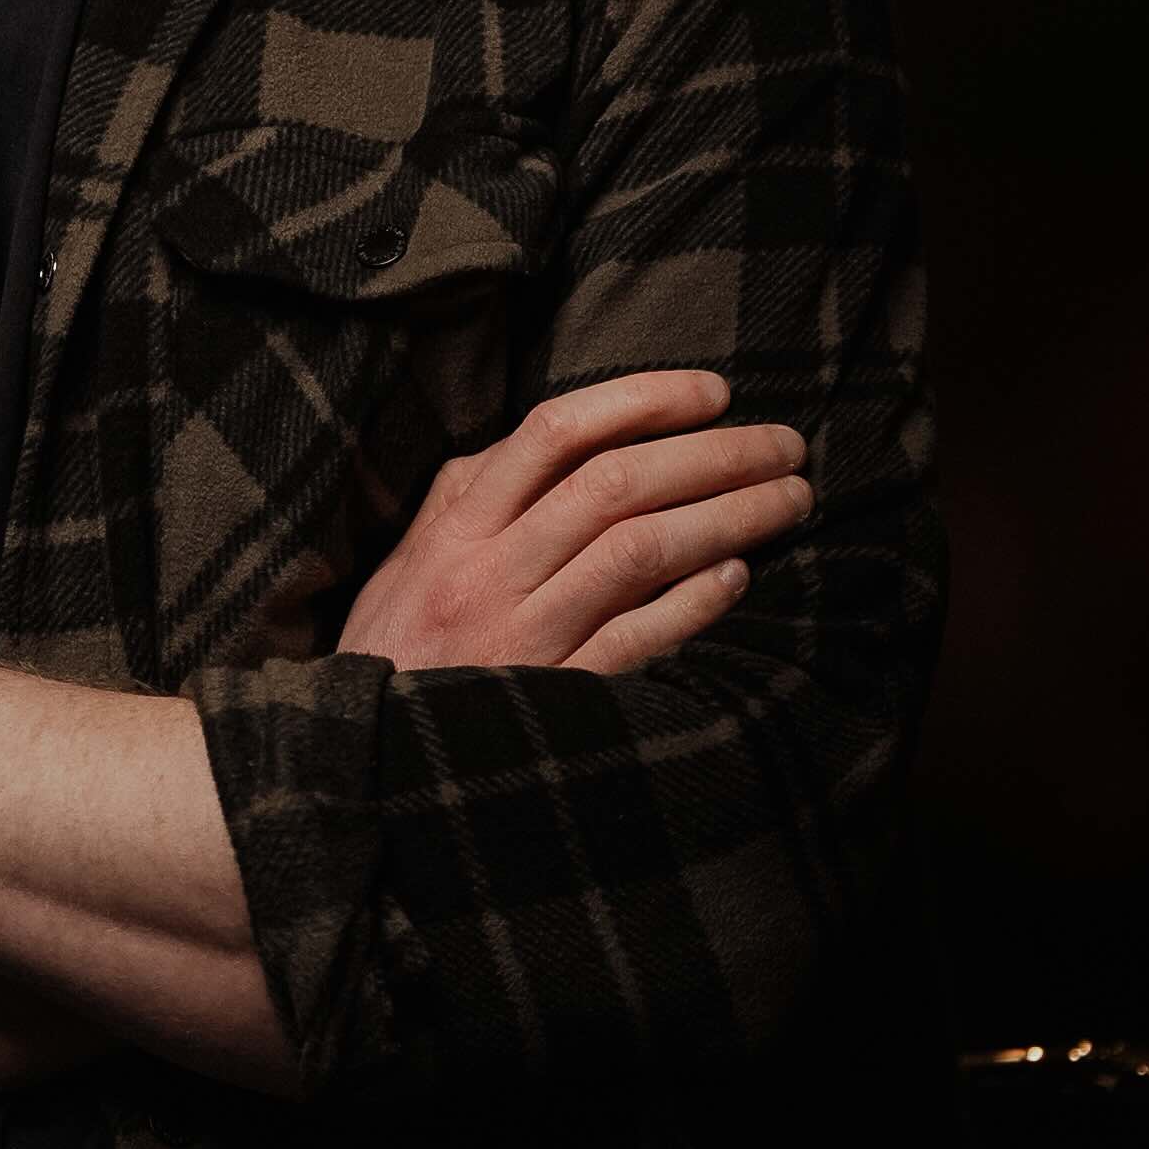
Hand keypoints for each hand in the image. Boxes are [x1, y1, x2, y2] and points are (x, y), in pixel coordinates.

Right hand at [338, 369, 810, 676]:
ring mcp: (523, 635)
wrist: (360, 757)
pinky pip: (636, 638)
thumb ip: (475, 492)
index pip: (557, 432)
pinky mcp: (554, 696)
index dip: (643, 400)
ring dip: (727, 517)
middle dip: (714, 455)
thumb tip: (558, 438)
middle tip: (783, 444)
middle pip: (616, 485)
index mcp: (458, 522)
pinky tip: (738, 575)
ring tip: (788, 499)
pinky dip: (694, 603)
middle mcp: (489, 569)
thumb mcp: (414, 552)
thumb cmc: (397, 643)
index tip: (713, 391)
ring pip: (638, 552)